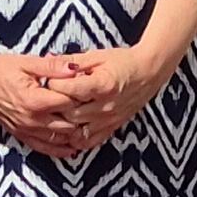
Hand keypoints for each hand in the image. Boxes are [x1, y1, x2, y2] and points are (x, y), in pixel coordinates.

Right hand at [0, 46, 86, 154]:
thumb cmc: (1, 68)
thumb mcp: (28, 62)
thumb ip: (53, 67)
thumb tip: (76, 68)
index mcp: (35, 100)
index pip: (69, 104)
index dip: (82, 96)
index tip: (90, 90)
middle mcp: (31, 119)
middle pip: (68, 125)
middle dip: (81, 117)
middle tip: (92, 108)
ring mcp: (25, 130)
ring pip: (58, 140)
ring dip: (74, 135)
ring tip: (87, 127)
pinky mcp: (20, 134)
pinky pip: (43, 148)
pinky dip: (58, 150)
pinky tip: (71, 149)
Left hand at [29, 45, 165, 159]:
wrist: (149, 73)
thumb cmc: (123, 61)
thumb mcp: (97, 56)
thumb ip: (72, 61)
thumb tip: (48, 60)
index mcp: (102, 85)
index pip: (69, 90)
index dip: (54, 84)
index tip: (48, 79)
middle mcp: (106, 106)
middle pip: (70, 114)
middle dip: (56, 106)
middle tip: (48, 97)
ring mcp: (109, 119)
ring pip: (77, 131)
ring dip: (64, 123)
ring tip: (56, 113)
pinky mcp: (112, 127)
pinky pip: (90, 141)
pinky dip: (77, 138)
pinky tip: (69, 129)